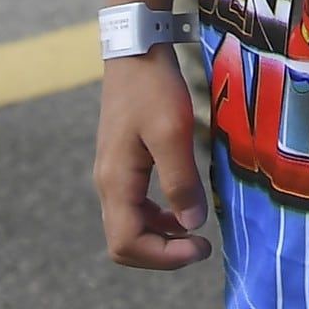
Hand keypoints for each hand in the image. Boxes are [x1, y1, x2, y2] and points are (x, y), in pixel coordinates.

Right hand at [94, 52, 212, 269]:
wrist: (136, 51)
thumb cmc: (154, 89)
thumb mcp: (173, 132)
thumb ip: (181, 181)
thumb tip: (191, 226)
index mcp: (116, 182)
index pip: (126, 243)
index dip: (163, 257)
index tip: (201, 248)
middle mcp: (108, 184)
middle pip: (124, 242)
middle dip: (161, 254)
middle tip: (201, 248)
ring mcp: (112, 175)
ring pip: (128, 227)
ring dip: (160, 238)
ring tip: (195, 234)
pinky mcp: (122, 164)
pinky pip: (134, 207)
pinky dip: (157, 218)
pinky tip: (181, 209)